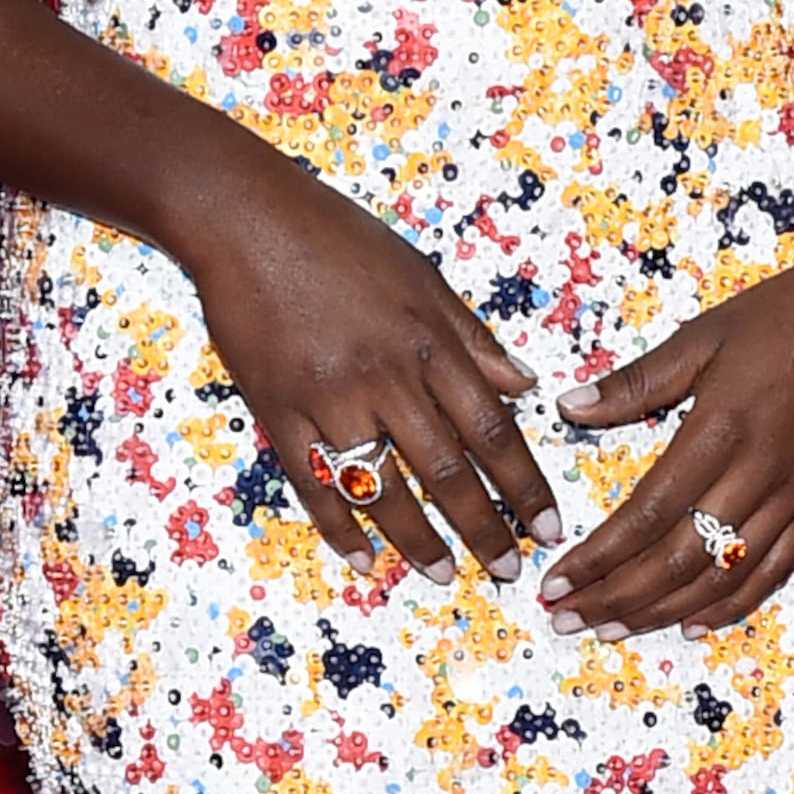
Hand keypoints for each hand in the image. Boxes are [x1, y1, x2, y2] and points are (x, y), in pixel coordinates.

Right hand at [172, 153, 554, 585]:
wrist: (245, 218)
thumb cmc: (337, 238)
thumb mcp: (421, 275)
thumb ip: (471, 339)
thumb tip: (525, 386)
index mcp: (427, 342)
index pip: (492, 429)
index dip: (524, 485)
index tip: (547, 526)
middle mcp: (384, 376)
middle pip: (445, 470)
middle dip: (483, 529)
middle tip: (508, 571)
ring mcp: (327, 397)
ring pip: (382, 486)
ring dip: (418, 539)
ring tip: (444, 575)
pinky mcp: (277, 408)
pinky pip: (312, 482)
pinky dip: (339, 525)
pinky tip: (363, 557)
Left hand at [539, 249, 793, 632]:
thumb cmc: (787, 311)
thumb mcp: (703, 336)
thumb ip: (637, 382)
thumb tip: (570, 407)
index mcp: (719, 430)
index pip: (646, 514)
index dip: (597, 557)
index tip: (556, 582)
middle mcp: (757, 473)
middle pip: (676, 559)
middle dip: (616, 596)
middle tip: (567, 619)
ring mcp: (793, 494)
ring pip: (722, 575)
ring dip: (662, 611)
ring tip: (613, 631)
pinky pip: (774, 569)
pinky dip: (732, 603)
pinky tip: (693, 623)